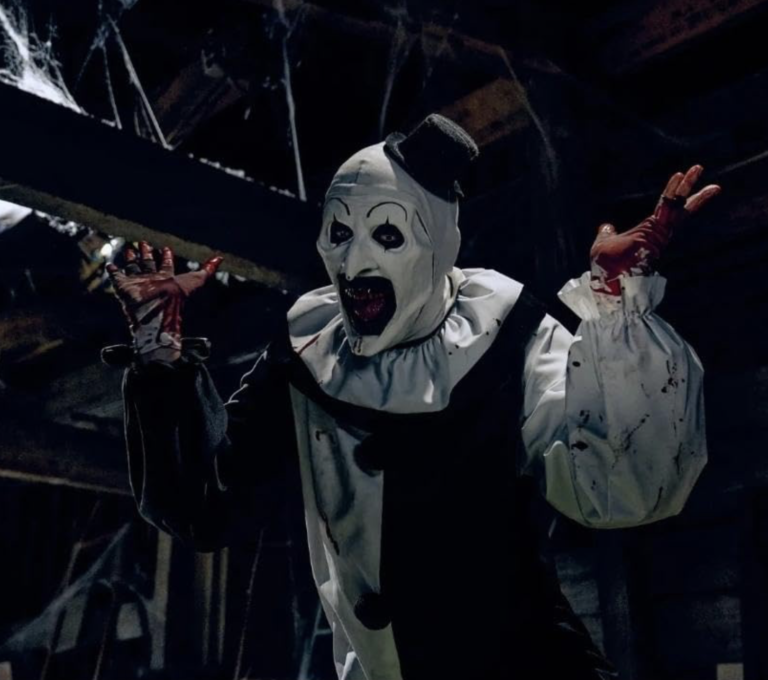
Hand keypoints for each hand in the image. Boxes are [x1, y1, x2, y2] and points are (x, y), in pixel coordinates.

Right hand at [107, 242, 222, 362]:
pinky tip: (110, 264)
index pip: (166, 265)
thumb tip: (220, 258)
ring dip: (131, 258)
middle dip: (147, 253)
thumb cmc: (177, 296)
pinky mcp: (124, 287)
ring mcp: (137, 284)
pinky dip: (113, 270)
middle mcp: (151, 280)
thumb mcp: (196, 280)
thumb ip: (207, 270)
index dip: (167, 256)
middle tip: (143, 242)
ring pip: (133, 268)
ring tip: (129, 249)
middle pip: (148, 264)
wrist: (158, 311)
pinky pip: (116, 277)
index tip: (166, 248)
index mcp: (167, 279)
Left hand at [590, 165, 719, 294]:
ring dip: (685, 186)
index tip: (680, 178)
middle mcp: (658, 233)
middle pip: (678, 206)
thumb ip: (608, 233)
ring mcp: (658, 233)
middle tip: (699, 169)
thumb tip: (606, 227)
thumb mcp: (604, 243)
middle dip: (690, 189)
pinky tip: (678, 177)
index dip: (674, 195)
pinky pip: (665, 210)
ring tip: (697, 168)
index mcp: (648, 233)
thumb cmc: (606, 267)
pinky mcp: (655, 234)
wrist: (608, 279)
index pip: (665, 210)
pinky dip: (672, 194)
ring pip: (676, 205)